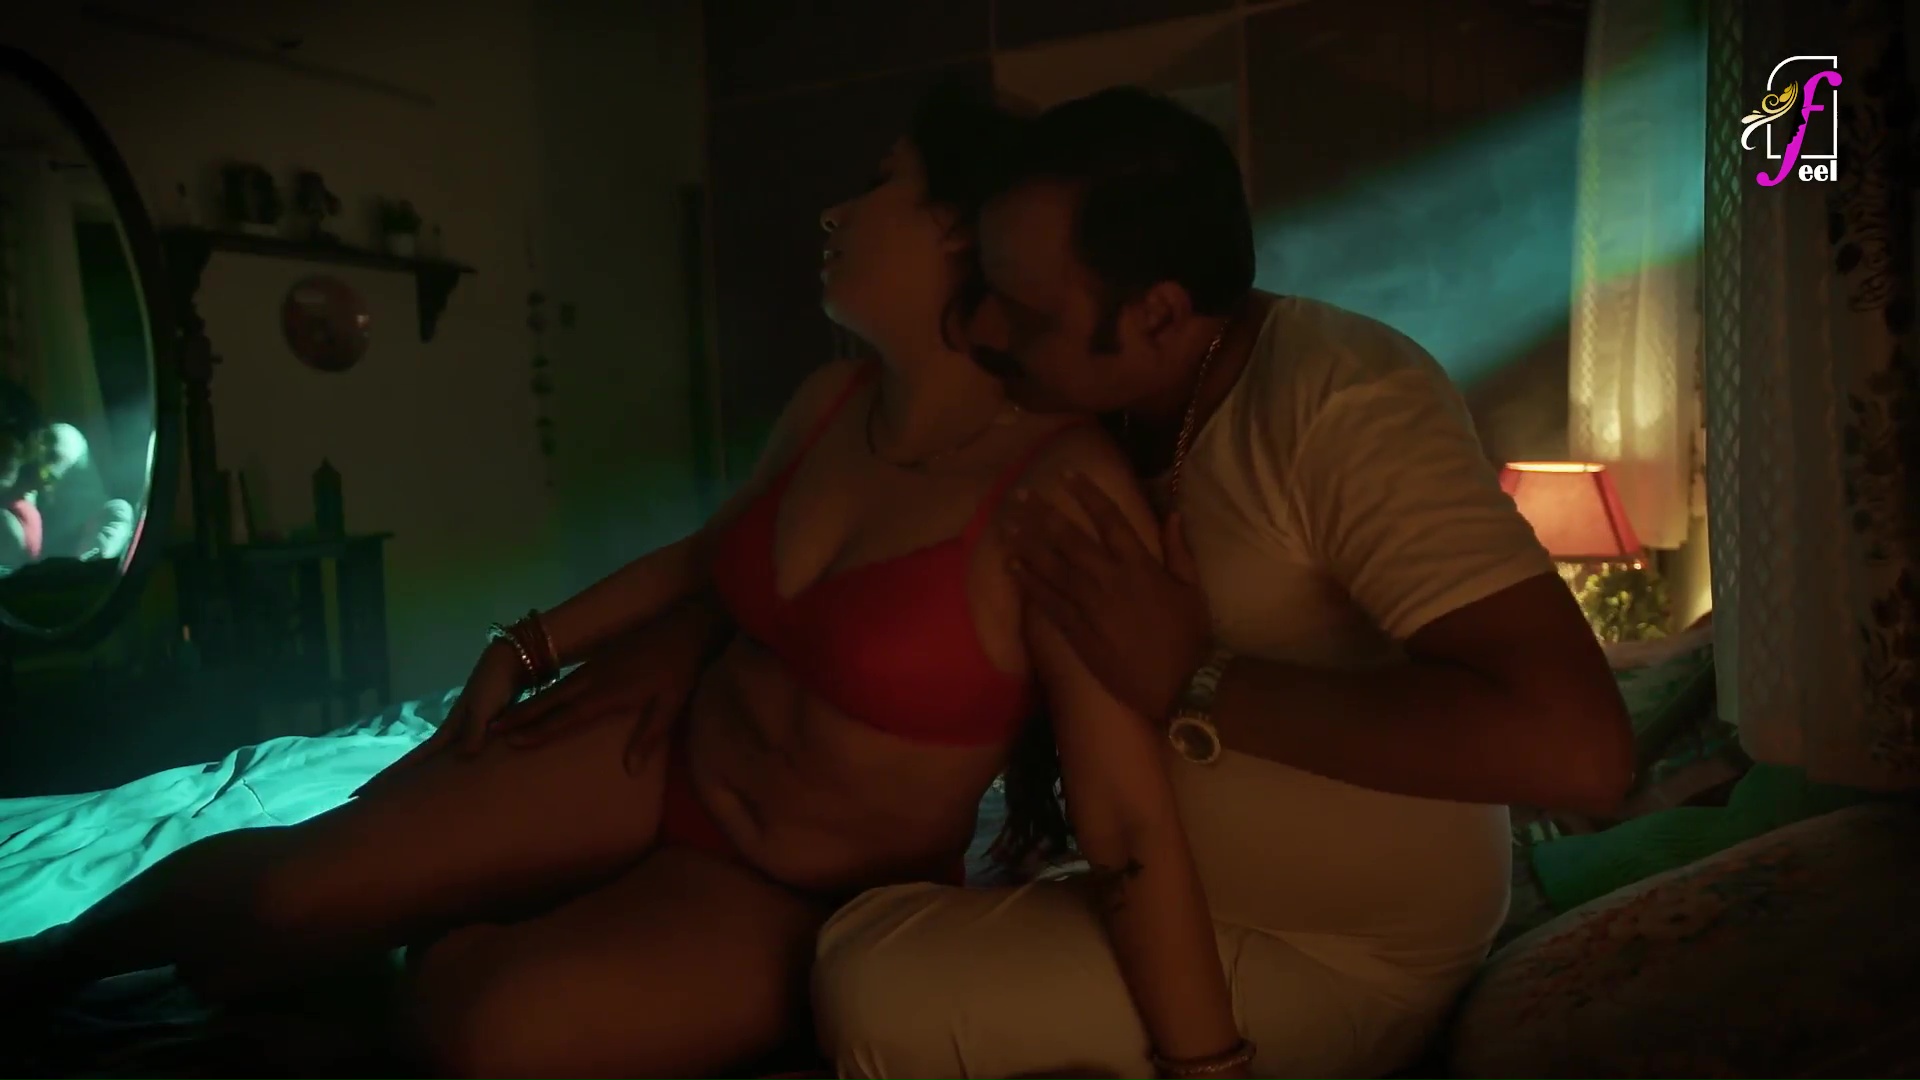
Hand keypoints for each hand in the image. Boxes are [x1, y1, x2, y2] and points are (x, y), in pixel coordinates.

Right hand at [353, 640, 525, 795]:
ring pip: (436, 759)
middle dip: (394, 780)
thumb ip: (475, 729)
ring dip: (417, 775)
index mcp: (448, 731)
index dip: (390, 777)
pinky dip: (444, 766)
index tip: (360, 794)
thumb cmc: (495, 684)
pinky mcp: (480, 728)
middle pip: (419, 762)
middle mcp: (451, 733)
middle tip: (366, 799)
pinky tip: (444, 776)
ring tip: (400, 794)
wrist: (511, 661)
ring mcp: (464, 730)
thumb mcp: (484, 706)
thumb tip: (464, 756)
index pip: (414, 759)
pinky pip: (457, 753)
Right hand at [493, 613, 707, 773]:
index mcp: (608, 693)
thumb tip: (629, 770)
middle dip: (520, 715)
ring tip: (506, 716)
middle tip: (490, 728)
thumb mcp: (670, 705)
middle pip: (550, 700)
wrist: (685, 625)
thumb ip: (648, 737)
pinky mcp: (602, 658)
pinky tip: (543, 697)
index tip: (511, 742)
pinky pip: (567, 678)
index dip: (539, 731)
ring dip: (530, 702)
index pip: (566, 717)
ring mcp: (596, 666)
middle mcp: (594, 679)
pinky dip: (549, 691)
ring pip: (556, 688)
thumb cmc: (680, 669)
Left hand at [1003, 474, 1213, 718]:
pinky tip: (1013, 567)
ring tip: (1007, 526)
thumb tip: (1172, 515)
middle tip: (1020, 495)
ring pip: (1052, 568)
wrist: (1179, 686)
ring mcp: (1090, 606)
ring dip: (1028, 545)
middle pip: (1069, 539)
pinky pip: (1048, 602)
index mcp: (1140, 565)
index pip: (1109, 519)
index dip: (1087, 494)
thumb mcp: (1193, 590)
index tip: (1067, 475)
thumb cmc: (1189, 637)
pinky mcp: (1077, 632)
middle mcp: (1110, 579)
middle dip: (1043, 514)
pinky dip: (1029, 583)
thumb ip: (1179, 551)